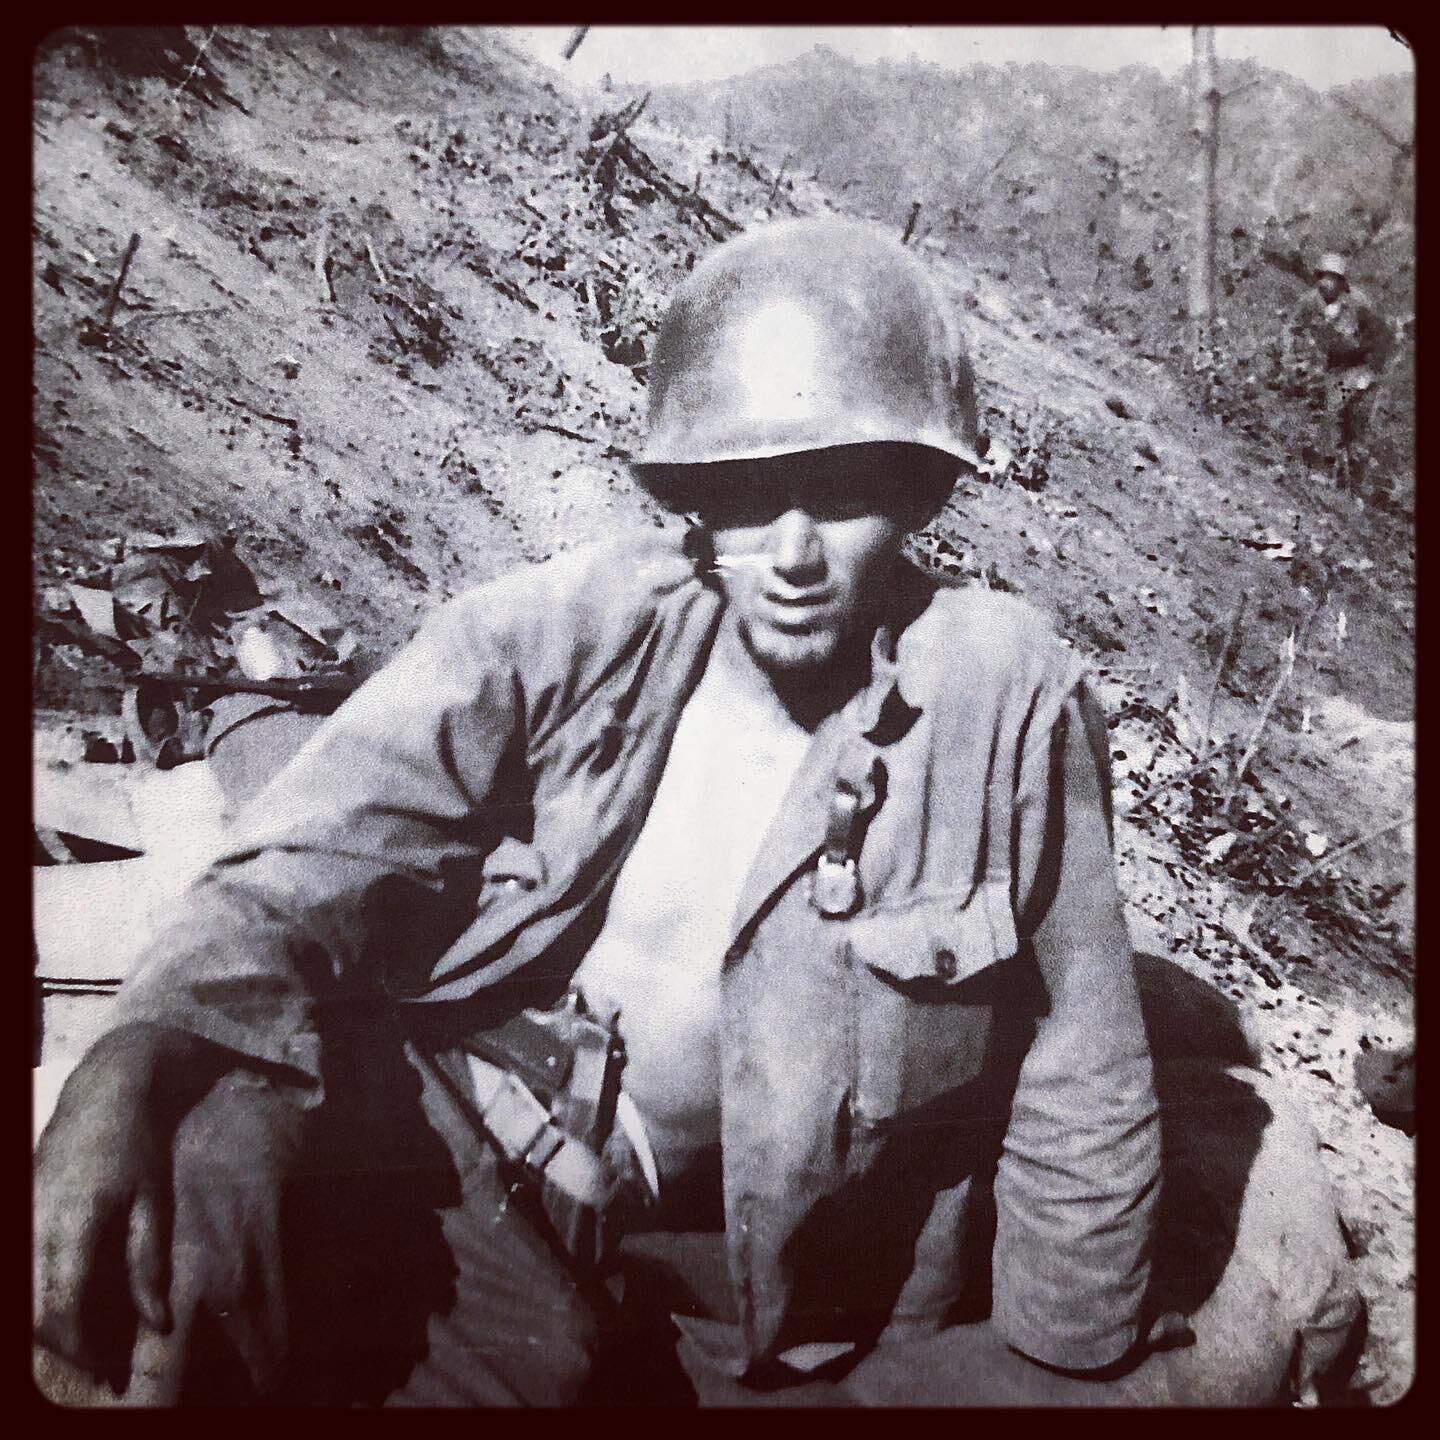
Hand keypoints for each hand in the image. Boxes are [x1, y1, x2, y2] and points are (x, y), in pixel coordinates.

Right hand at [33, 1024, 227, 1380]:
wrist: (103, 1093)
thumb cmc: (136, 1145)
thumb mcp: (152, 1202)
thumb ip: (147, 1263)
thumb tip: (157, 1322)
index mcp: (72, 1225)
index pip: (61, 1310)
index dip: (81, 1349)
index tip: (109, 1370)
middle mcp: (35, 1225)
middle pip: (34, 1314)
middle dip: (64, 1348)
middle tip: (101, 1365)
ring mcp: (21, 1217)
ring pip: (21, 1298)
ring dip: (49, 1326)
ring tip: (88, 1341)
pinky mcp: (19, 1211)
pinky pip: (20, 1271)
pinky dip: (39, 1297)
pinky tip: (70, 1304)